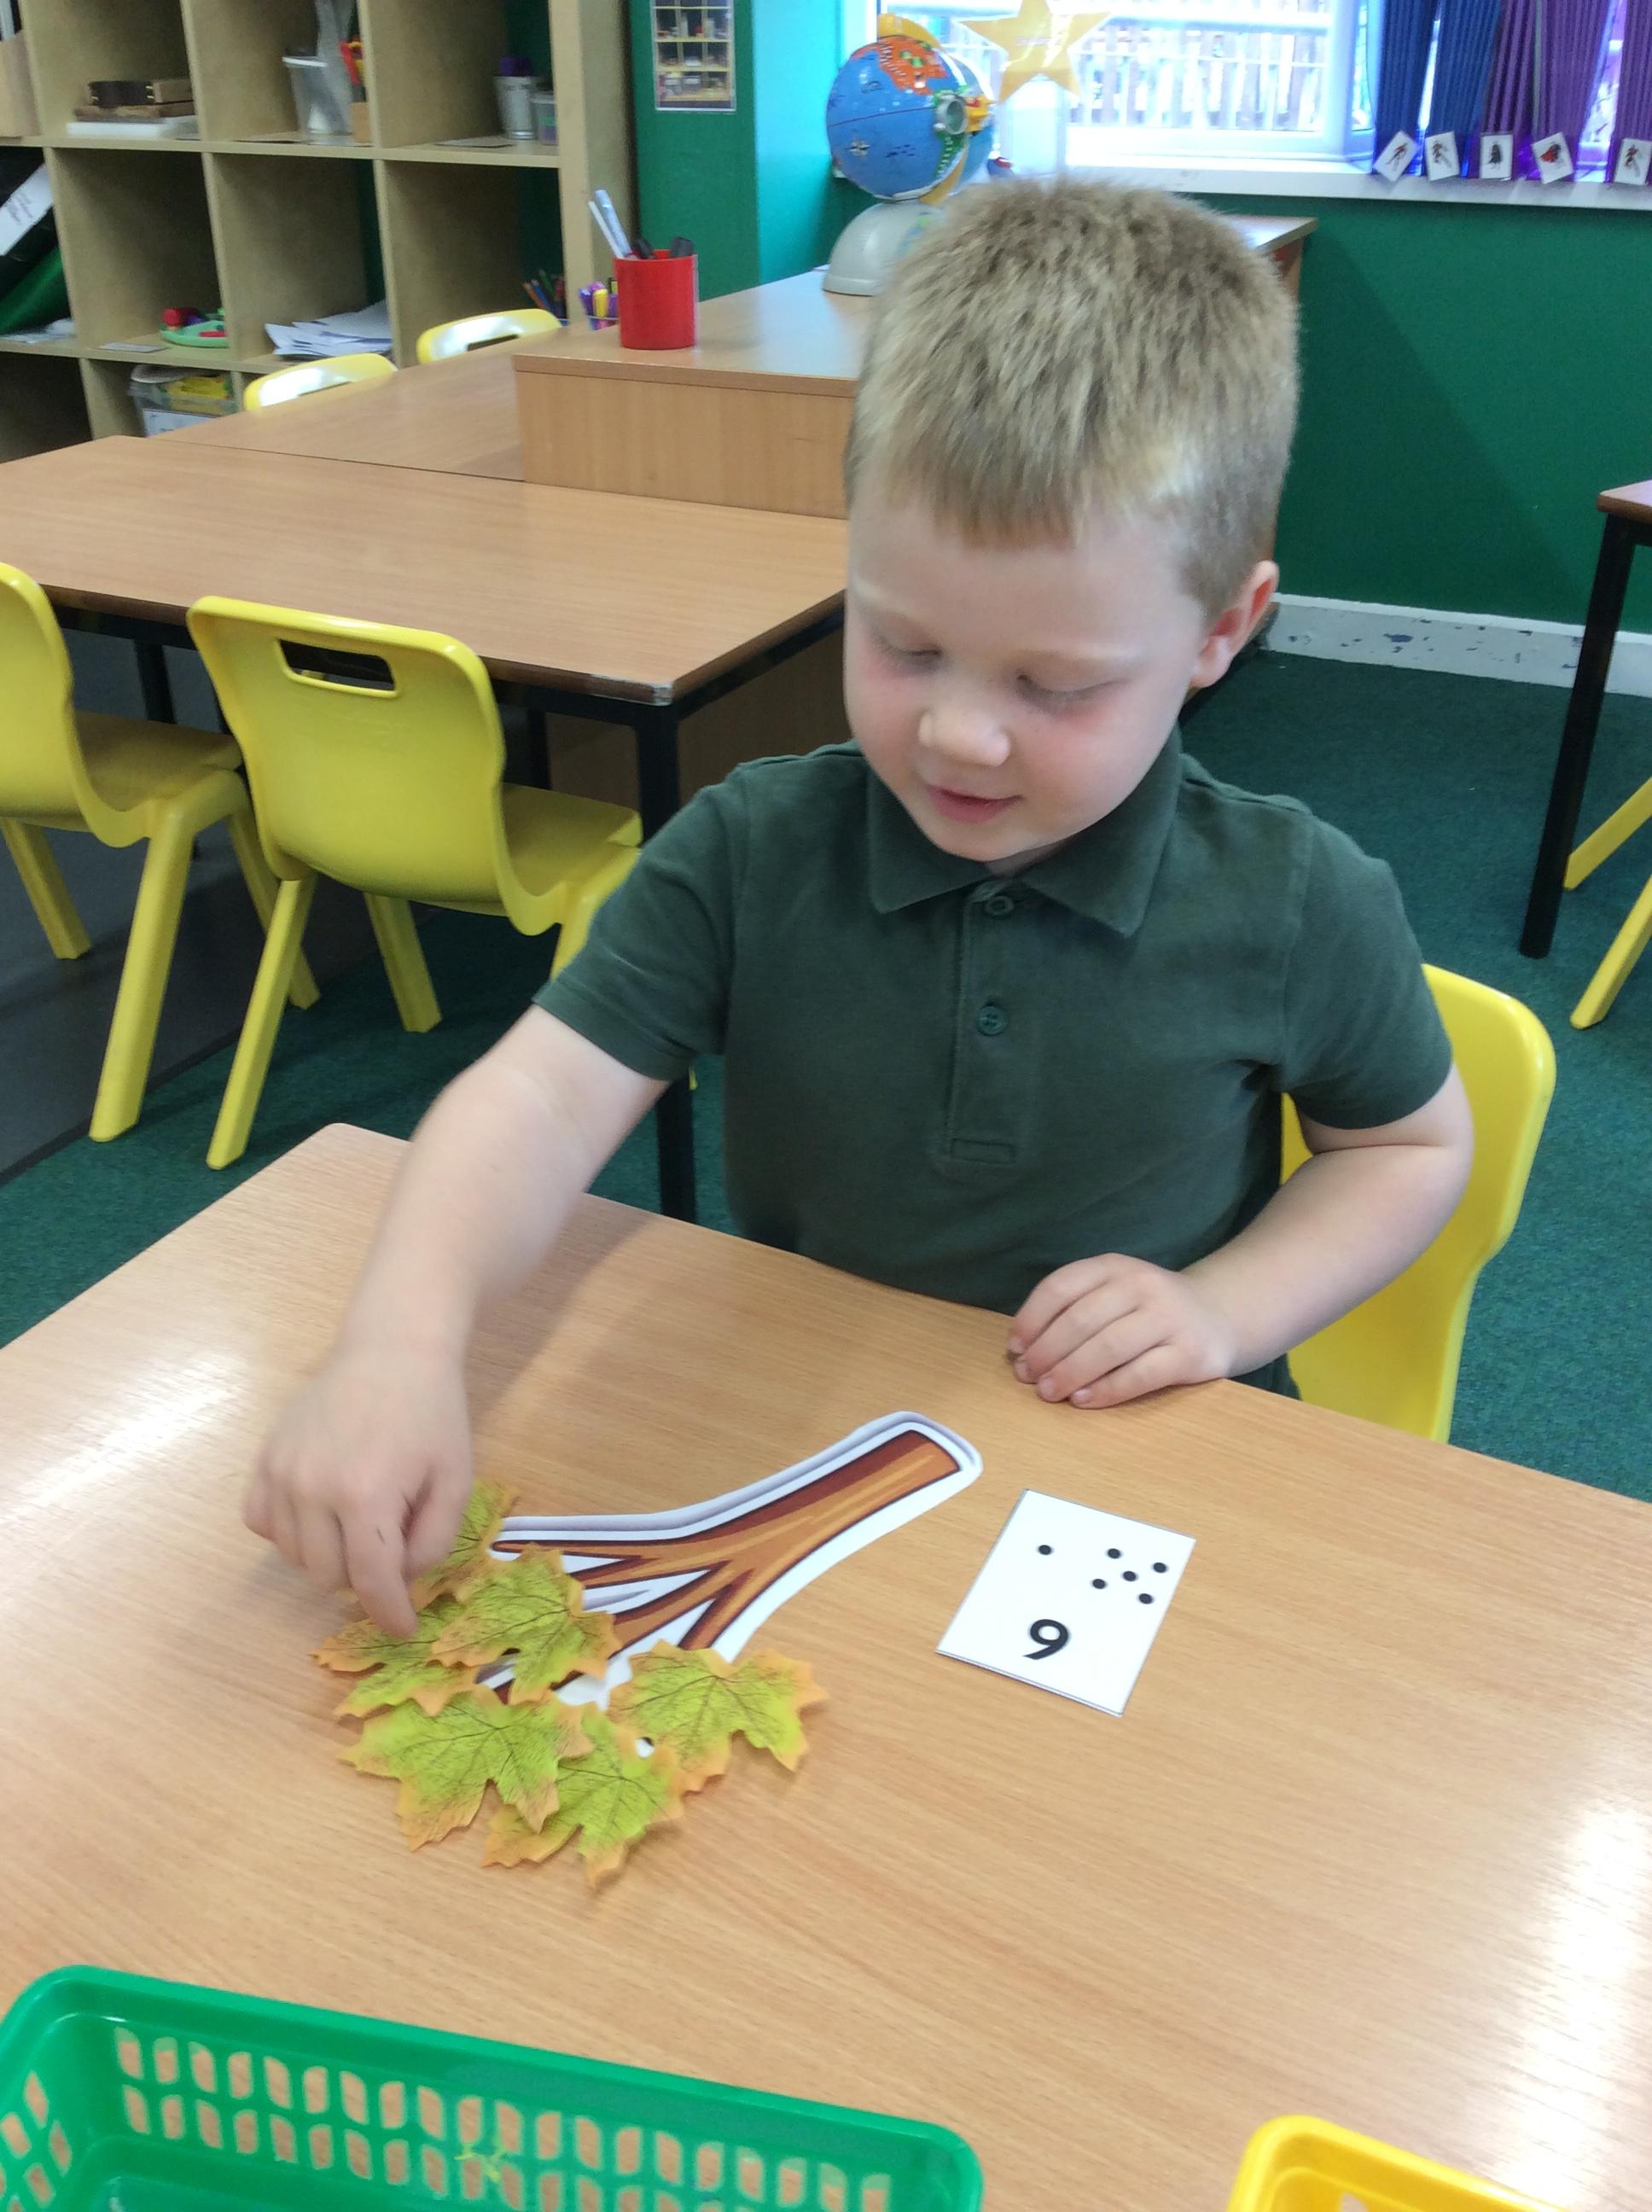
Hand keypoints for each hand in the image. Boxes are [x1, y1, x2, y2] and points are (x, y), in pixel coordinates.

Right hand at [245, 1342, 472, 1635]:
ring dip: (327, 1555)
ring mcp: (280, 1472)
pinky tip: (319, 1510)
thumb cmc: (432, 1414)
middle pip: (329, 1576)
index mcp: (366, 1494)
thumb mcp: (455, 1479)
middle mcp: (312, 1488)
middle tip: (391, 1540)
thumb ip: (433, 1541)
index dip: (389, 1615)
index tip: (402, 1630)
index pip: (370, 1581)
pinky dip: (289, 1532)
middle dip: (363, 1574)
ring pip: (293, 1557)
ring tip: (359, 1517)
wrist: (390, 1350)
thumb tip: (398, 1581)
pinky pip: (262, 1524)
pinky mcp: (263, 1460)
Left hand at [1007, 1254, 1237, 1408]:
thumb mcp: (1113, 1291)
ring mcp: (1169, 1318)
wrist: (1219, 1315)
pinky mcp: (1190, 1354)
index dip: (1032, 1318)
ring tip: (1047, 1392)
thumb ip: (1073, 1309)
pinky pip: (1140, 1375)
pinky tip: (1082, 1400)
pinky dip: (1106, 1390)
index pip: (1062, 1286)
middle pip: (1082, 1319)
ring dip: (1070, 1372)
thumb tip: (1023, 1348)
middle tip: (1027, 1376)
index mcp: (1114, 1266)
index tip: (1015, 1347)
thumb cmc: (1148, 1309)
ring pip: (1109, 1347)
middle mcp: (1142, 1285)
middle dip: (1046, 1351)